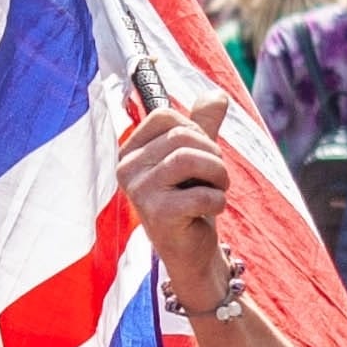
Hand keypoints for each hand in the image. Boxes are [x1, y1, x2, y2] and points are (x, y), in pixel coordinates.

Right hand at [117, 93, 233, 308]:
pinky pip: (201, 194)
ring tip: (216, 191)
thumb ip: (203, 124)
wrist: (191, 253)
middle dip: (213, 156)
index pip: (165, 116)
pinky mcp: (158, 214)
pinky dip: (219, 201)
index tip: (200, 157)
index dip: (196, 132)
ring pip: (191, 159)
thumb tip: (216, 93)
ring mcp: (139, 192)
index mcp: (130, 152)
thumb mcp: (197, 158)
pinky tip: (210, 212)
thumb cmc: (191, 202)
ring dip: (219, 176)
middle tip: (215, 179)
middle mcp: (126, 169)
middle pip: (182, 136)